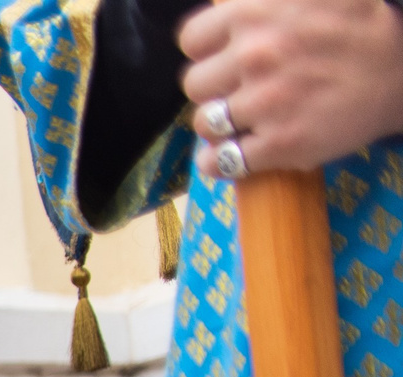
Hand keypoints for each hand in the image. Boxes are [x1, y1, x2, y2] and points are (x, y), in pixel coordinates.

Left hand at [182, 0, 402, 175]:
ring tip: (241, 120)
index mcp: (255, 11)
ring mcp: (266, 101)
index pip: (192, 39)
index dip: (207, 51)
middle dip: (214, 88)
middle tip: (239, 89)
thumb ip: (257, 2)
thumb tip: (221, 9)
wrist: (402, 72)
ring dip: (219, 125)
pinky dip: (220, 163)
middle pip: (194, 84)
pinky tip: (231, 156)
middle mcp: (256, 54)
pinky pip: (221, 161)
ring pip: (204, 124)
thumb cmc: (353, 27)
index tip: (222, 57)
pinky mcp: (281, 143)